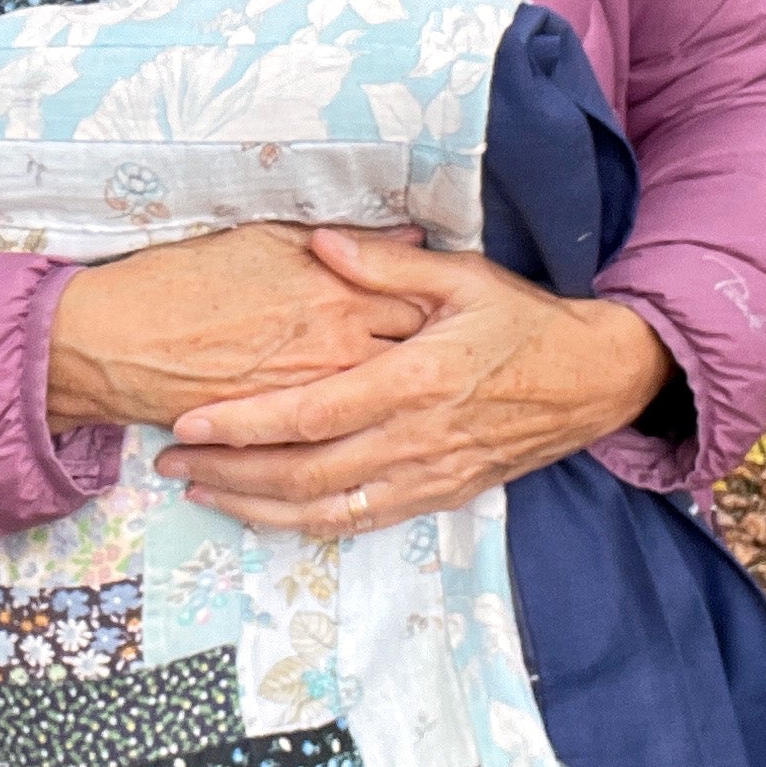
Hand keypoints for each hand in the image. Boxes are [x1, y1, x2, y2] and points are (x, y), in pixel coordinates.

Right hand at [45, 224, 427, 434]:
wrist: (117, 340)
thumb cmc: (185, 280)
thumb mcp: (267, 239)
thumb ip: (343, 242)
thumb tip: (407, 232)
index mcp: (335, 296)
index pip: (416, 308)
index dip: (442, 315)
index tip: (459, 318)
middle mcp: (334, 353)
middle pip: (410, 370)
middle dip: (436, 377)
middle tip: (457, 373)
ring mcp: (313, 402)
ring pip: (382, 419)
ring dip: (403, 419)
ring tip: (421, 414)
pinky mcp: (288, 443)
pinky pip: (339, 456)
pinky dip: (360, 454)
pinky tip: (373, 448)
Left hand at [154, 229, 670, 534]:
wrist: (594, 379)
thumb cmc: (523, 322)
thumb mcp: (463, 277)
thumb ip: (386, 265)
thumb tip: (320, 241)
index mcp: (416, 380)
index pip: (313, 413)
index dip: (246, 424)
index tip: (189, 424)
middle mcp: (417, 438)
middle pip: (306, 473)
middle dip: (231, 473)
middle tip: (171, 464)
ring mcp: (429, 475)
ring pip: (327, 510)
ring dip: (257, 508)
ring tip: (202, 494)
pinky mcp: (441, 496)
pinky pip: (362, 523)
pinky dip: (307, 525)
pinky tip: (267, 514)